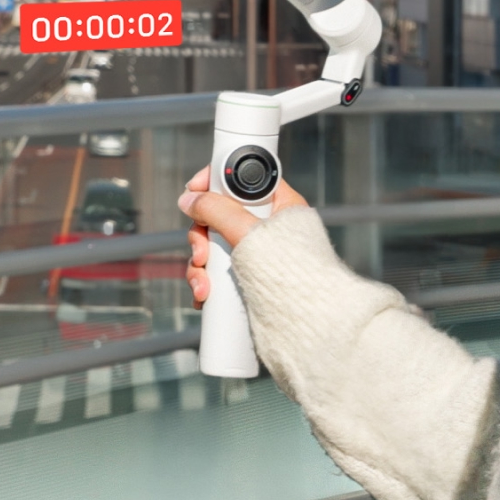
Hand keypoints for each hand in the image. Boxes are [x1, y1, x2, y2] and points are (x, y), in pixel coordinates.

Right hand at [178, 167, 310, 303]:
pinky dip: (207, 282)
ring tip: (203, 287)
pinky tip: (204, 297)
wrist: (311, 320)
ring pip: (214, 246)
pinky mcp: (249, 277)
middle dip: (201, 238)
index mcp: (278, 205)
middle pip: (220, 215)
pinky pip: (218, 271)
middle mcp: (268, 227)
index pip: (242, 179)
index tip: (194, 190)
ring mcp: (257, 253)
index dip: (215, 181)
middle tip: (201, 254)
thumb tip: (189, 198)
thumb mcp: (249, 233)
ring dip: (200, 267)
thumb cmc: (296, 276)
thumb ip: (217, 210)